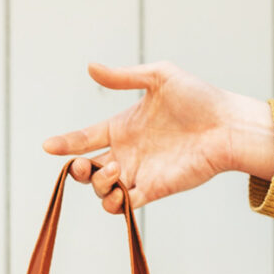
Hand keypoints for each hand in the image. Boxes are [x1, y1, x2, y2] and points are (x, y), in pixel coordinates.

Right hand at [42, 61, 273, 213]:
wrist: (225, 126)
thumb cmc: (198, 98)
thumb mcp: (159, 77)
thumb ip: (123, 77)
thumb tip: (91, 67)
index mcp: (122, 127)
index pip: (84, 138)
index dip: (64, 144)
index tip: (48, 146)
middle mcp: (125, 153)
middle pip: (87, 171)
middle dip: (77, 171)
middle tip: (83, 164)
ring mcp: (137, 174)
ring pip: (101, 191)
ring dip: (100, 184)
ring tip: (117, 171)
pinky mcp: (152, 191)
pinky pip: (123, 206)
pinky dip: (115, 203)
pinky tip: (121, 190)